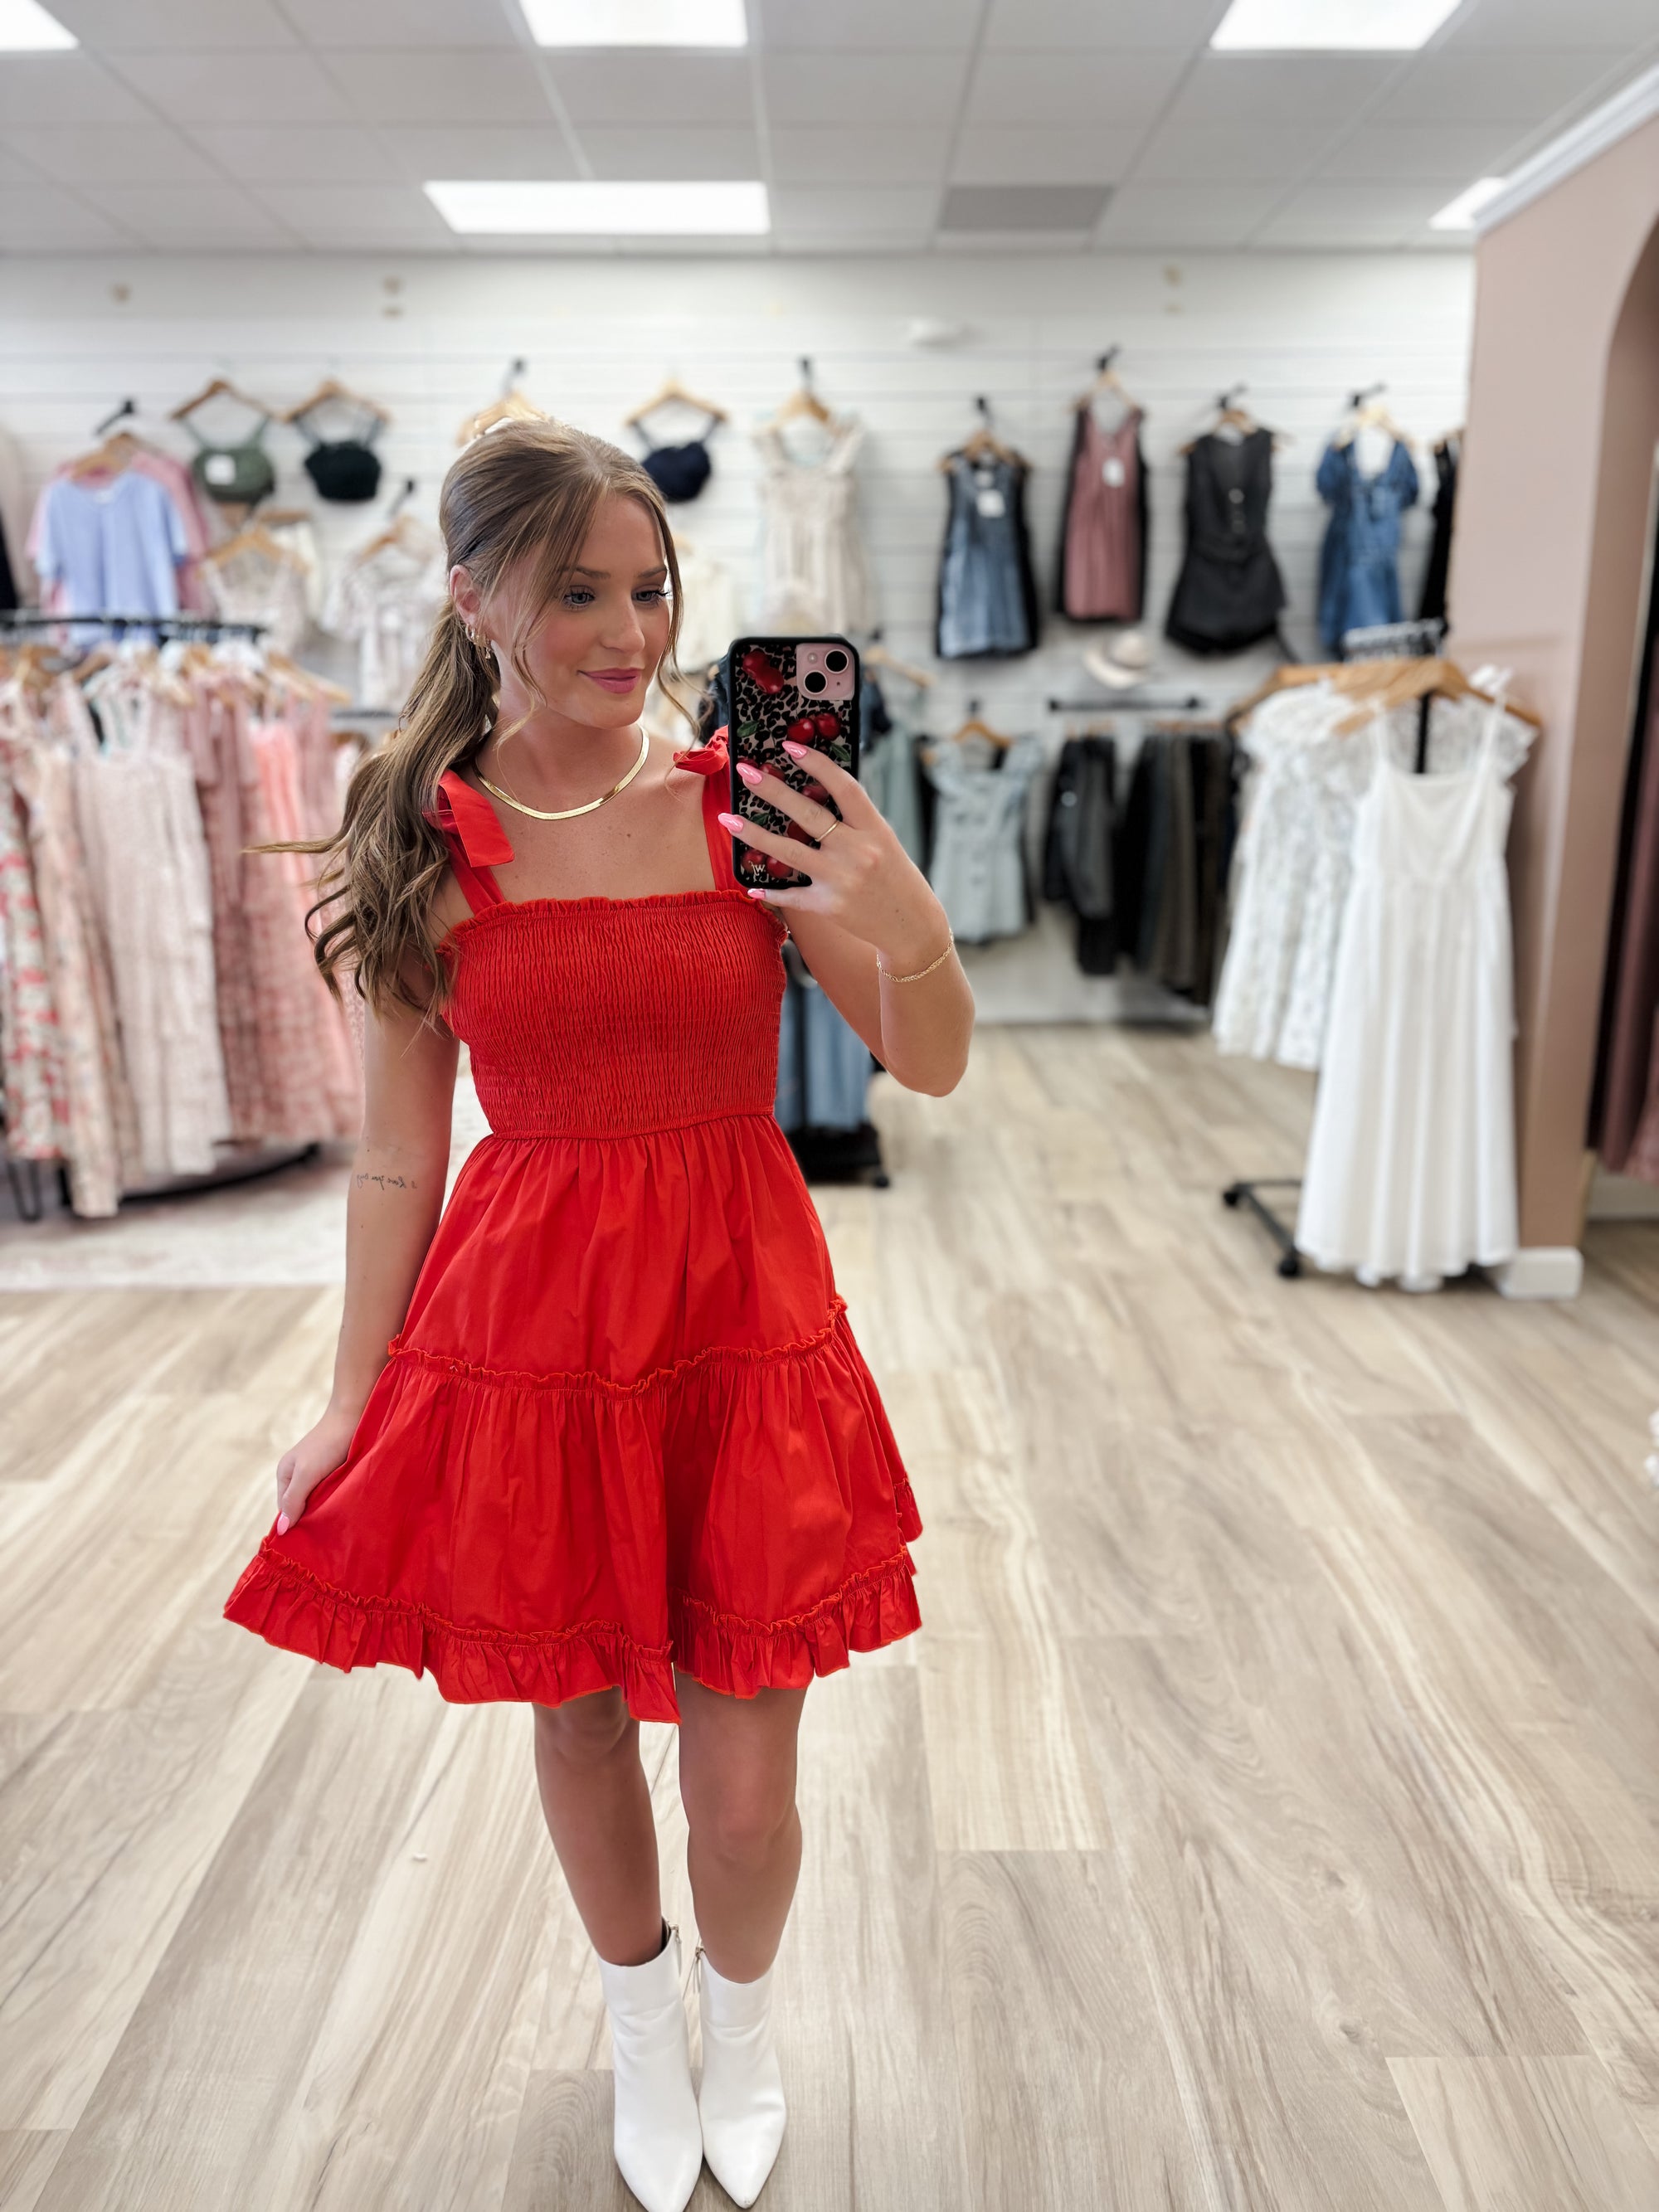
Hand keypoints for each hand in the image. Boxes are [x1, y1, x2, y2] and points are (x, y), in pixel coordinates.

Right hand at [274, 1407, 357, 1533]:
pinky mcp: (333, 1470)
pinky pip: (330, 1492)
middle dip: (312, 1516)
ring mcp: (315, 1472)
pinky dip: (336, 1498)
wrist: (354, 1416)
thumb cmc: (328, 1444)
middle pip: (301, 1506)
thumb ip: (293, 1500)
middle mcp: (298, 1475)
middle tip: (327, 1527)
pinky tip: (344, 1503)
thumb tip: (280, 1530)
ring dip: (326, 1508)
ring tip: (337, 1516)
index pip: (286, 1510)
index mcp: (285, 1475)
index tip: (311, 1535)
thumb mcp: (307, 1474)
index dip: (296, 1522)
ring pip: (317, 1500)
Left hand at [718, 741, 951, 968]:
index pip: (844, 787)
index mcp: (875, 829)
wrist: (911, 926)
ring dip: (754, 834)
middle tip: (746, 772)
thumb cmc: (895, 877)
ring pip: (789, 851)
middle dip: (773, 790)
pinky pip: (791, 895)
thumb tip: (814, 791)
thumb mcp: (884, 841)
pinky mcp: (828, 907)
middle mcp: (858, 852)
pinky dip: (770, 890)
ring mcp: (841, 880)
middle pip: (808, 814)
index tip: (790, 747)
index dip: (816, 764)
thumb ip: (854, 820)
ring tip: (729, 818)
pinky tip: (750, 883)